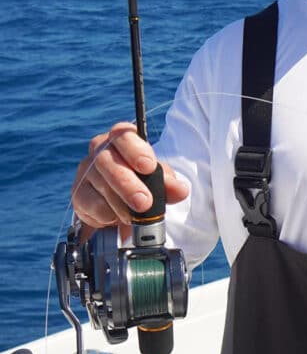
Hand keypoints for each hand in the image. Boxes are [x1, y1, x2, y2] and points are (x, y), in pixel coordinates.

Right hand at [71, 122, 188, 236]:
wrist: (120, 205)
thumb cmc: (142, 184)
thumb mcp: (159, 182)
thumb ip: (169, 184)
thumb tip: (180, 190)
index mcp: (122, 140)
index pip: (124, 135)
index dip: (135, 149)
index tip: (148, 166)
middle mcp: (100, 151)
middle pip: (106, 160)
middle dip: (127, 183)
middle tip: (144, 203)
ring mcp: (86, 171)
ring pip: (100, 185)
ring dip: (120, 205)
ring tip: (134, 217)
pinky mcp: (78, 193)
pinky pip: (90, 203)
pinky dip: (107, 215)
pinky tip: (116, 218)